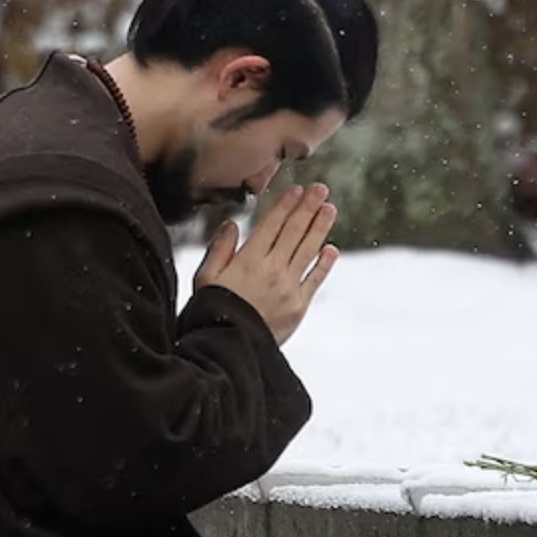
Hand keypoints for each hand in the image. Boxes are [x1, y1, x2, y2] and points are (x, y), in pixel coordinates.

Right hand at [193, 183, 339, 344]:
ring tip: (330, 209)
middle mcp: (271, 269)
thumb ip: (219, 249)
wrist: (228, 348)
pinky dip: (325, 263)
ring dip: (321, 227)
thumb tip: (231, 224)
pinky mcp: (299, 306)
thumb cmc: (212, 313)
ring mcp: (288, 287)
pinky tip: (331, 249)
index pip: (272, 225)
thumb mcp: (205, 278)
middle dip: (308, 207)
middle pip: (294, 232)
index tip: (297, 190)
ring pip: (308, 250)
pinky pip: (315, 279)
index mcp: (248, 260)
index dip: (286, 205)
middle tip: (321, 189)